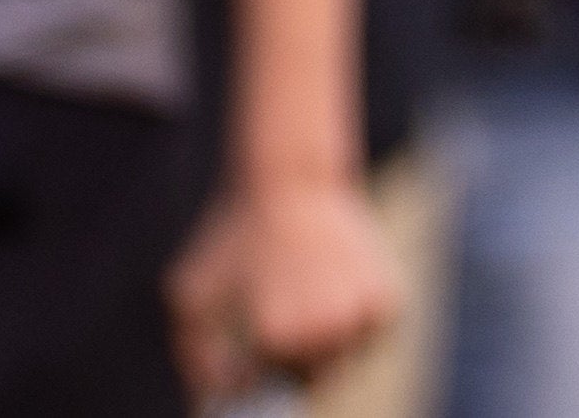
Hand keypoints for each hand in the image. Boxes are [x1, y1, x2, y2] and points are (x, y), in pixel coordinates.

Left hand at [166, 174, 398, 399]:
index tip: (251, 343)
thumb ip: (196, 358)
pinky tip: (334, 287)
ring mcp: (358, 316)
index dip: (255, 371)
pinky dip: (356, 321)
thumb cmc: (236, 237)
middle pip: (309, 383)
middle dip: (291, 363)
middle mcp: (321, 333)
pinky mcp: (387, 299)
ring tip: (306, 297)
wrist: (292, 181)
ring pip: (344, 361)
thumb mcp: (191, 294)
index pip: (267, 392)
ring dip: (326, 343)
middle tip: (281, 320)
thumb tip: (219, 400)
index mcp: (274, 337)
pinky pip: (371, 336)